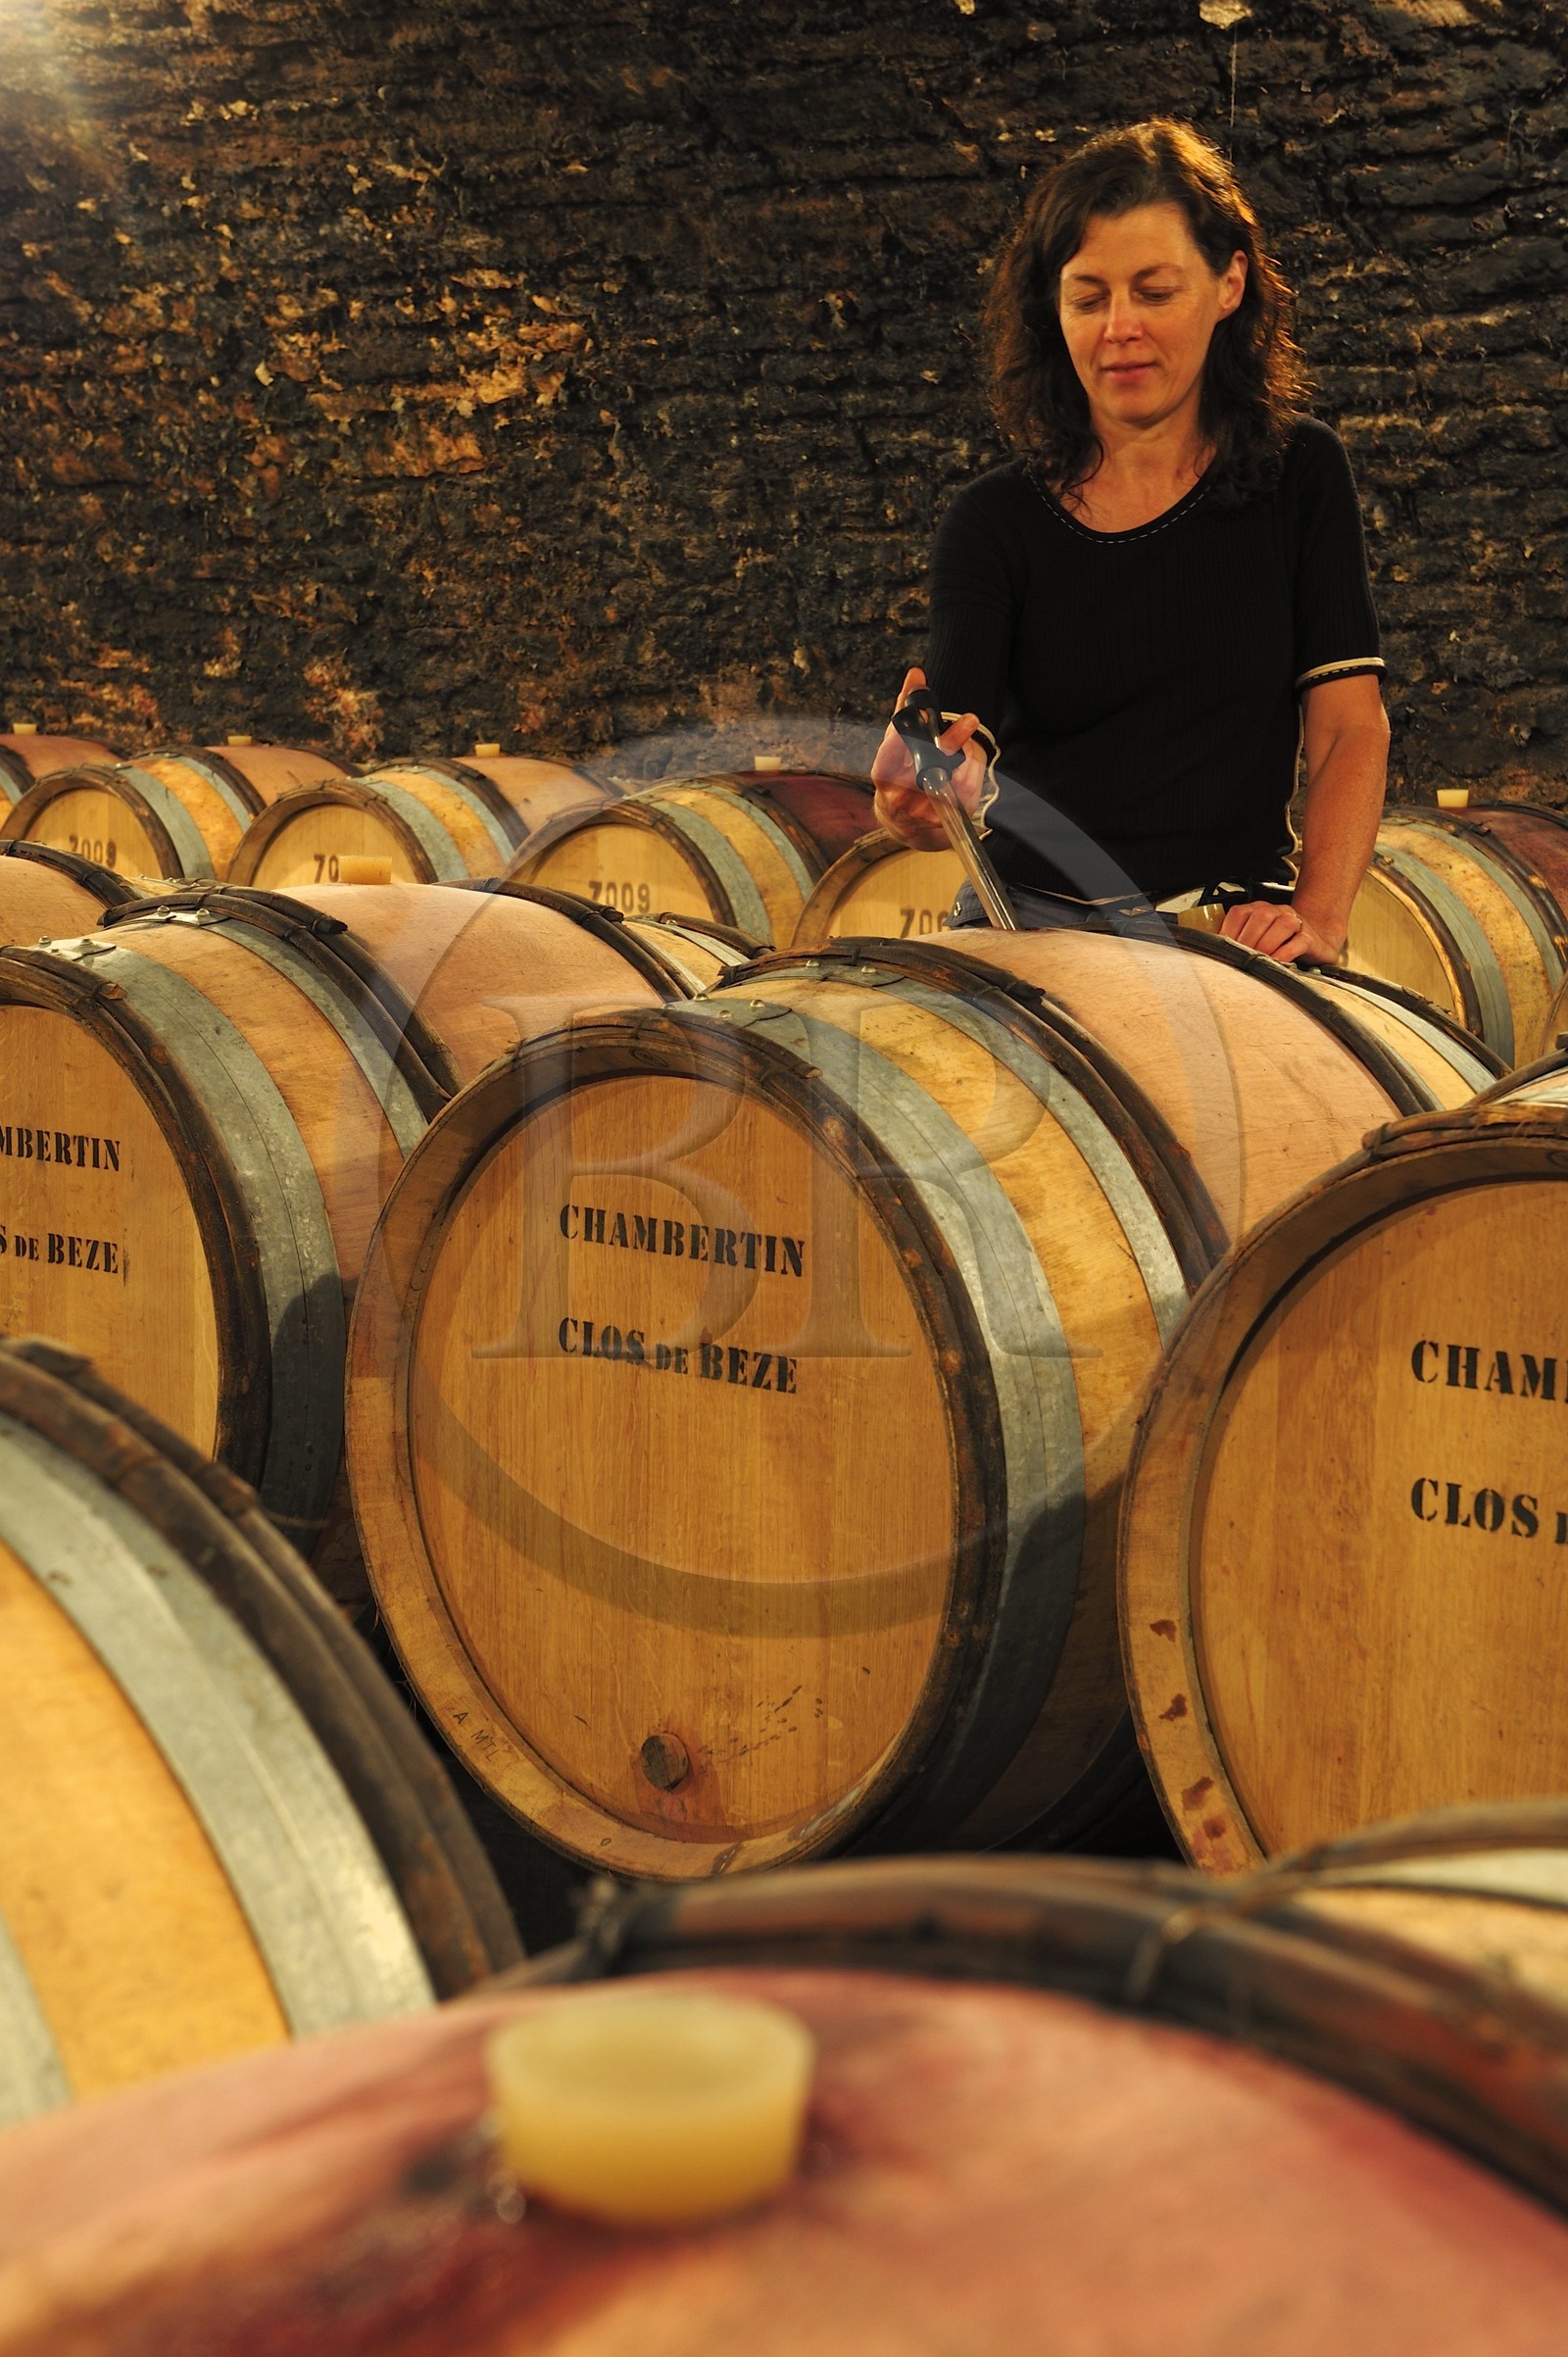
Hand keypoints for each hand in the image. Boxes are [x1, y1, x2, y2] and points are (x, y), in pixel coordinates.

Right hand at [871, 667, 990, 851]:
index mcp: (884, 774)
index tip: (924, 706)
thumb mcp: (894, 746)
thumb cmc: (899, 776)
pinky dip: (972, 770)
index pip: (895, 746)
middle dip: (949, 742)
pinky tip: (967, 763)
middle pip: (928, 765)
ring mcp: (925, 811)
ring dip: (966, 754)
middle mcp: (901, 796)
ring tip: (967, 740)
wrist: (905, 825)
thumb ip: (905, 711)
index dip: (909, 725)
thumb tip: (917, 674)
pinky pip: (969, 788)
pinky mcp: (947, 819)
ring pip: (955, 776)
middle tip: (970, 719)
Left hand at [1219, 899, 1343, 966]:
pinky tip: (1277, 963)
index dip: (1229, 931)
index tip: (1223, 950)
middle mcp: (1277, 912)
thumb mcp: (1257, 939)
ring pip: (1281, 925)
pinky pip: (1298, 942)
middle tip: (1242, 959)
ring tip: (1259, 961)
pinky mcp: (1310, 938)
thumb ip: (1237, 942)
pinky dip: (1285, 954)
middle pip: (1260, 916)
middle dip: (1248, 940)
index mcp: (1259, 909)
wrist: (1317, 943)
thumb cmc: (1281, 943)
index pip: (1239, 913)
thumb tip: (1214, 956)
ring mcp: (1295, 923)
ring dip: (1267, 945)